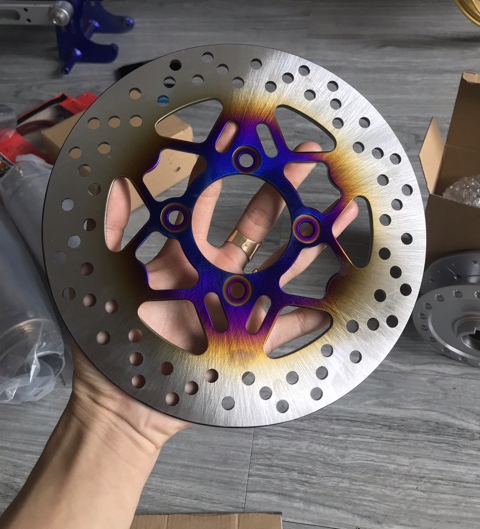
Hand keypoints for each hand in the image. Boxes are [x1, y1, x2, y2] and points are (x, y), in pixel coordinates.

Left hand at [73, 124, 357, 450]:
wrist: (120, 401)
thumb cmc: (109, 339)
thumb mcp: (107, 278)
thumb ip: (114, 232)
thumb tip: (115, 183)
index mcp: (180, 255)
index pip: (207, 202)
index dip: (226, 171)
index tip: (245, 141)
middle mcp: (213, 273)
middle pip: (254, 225)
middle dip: (281, 191)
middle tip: (306, 160)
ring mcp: (235, 303)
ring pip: (279, 263)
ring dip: (309, 239)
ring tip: (339, 210)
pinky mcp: (248, 337)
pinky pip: (287, 323)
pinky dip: (311, 312)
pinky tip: (338, 292)